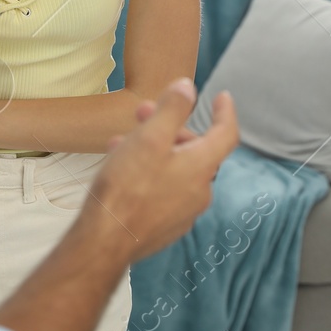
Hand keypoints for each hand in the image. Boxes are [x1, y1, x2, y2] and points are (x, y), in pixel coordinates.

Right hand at [83, 78, 238, 262]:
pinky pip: (163, 190)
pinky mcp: (165, 227)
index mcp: (202, 167)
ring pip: (174, 169)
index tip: (222, 96)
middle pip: (195, 150)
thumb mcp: (149, 137)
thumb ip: (173, 109)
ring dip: (153, 149)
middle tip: (142, 112)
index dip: (225, 112)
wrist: (104, 242)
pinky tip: (121, 168)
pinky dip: (149, 173)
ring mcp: (183, 212)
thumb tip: (189, 88)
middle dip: (171, 126)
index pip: (227, 134)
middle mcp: (199, 192)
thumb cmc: (127, 187)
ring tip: (121, 141)